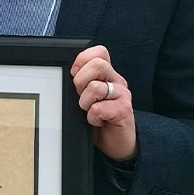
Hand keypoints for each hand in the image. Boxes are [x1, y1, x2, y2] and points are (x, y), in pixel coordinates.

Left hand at [70, 45, 137, 161]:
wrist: (116, 143)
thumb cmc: (99, 118)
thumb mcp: (87, 95)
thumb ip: (82, 81)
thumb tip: (69, 71)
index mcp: (108, 74)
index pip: (99, 51)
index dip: (82, 60)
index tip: (75, 75)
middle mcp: (117, 81)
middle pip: (97, 64)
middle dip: (80, 81)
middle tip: (81, 95)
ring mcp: (123, 95)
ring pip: (95, 87)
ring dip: (85, 103)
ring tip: (90, 111)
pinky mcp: (124, 111)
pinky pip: (98, 108)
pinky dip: (92, 117)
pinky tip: (98, 122)